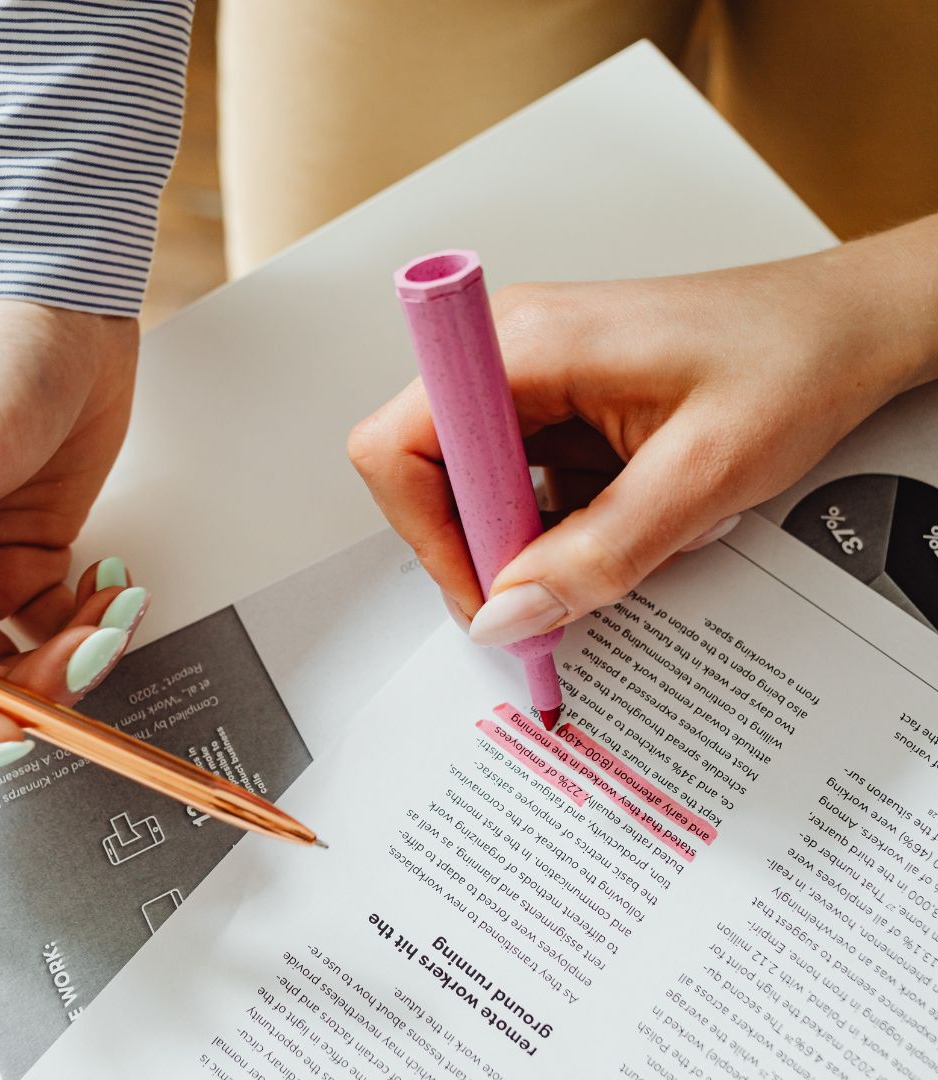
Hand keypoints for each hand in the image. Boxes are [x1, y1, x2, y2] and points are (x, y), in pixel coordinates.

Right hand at [0, 300, 141, 767]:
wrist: (63, 310)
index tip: (2, 729)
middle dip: (27, 686)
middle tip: (80, 656)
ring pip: (15, 658)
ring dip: (72, 651)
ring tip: (109, 609)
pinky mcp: (28, 553)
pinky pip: (58, 621)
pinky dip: (93, 620)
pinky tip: (111, 585)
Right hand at [349, 218, 937, 646]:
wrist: (848, 327)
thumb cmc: (793, 362)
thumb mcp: (703, 476)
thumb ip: (598, 556)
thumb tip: (508, 612)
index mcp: (527, 346)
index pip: (397, 446)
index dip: (427, 534)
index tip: (490, 593)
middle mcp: (512, 350)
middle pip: (428, 473)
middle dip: (486, 545)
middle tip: (553, 587)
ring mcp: (531, 373)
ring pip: (477, 485)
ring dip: (533, 535)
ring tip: (620, 536)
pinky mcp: (557, 397)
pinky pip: (523, 478)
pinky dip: (561, 519)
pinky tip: (625, 514)